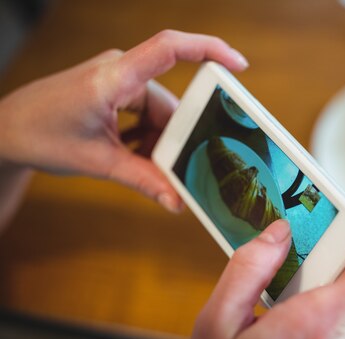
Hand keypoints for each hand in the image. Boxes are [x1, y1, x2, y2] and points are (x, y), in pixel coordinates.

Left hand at [0, 30, 247, 212]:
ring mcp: (117, 78)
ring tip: (144, 166)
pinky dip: (147, 135)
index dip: (209, 49)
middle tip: (177, 168)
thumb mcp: (97, 162)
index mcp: (114, 78)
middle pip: (171, 101)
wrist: (6, 129)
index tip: (240, 65)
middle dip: (177, 137)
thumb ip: (142, 180)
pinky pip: (146, 111)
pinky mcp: (115, 89)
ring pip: (160, 111)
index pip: (169, 48)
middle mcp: (120, 70)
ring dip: (159, 140)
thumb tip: (177, 202)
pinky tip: (135, 155)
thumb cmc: (42, 136)